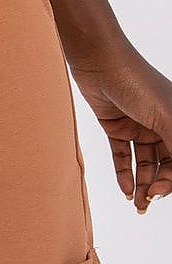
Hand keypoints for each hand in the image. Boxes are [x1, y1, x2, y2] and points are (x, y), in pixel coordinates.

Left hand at [68, 45, 171, 212]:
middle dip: (157, 185)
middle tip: (146, 202)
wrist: (99, 59)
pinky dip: (124, 173)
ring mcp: (138, 125)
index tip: (159, 192)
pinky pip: (123, 155)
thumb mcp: (165, 115)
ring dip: (142, 184)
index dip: (171, 179)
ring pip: (144, 162)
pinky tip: (126, 189)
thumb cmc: (137, 81)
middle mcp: (160, 124)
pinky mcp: (115, 125)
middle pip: (164, 164)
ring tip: (137, 204)